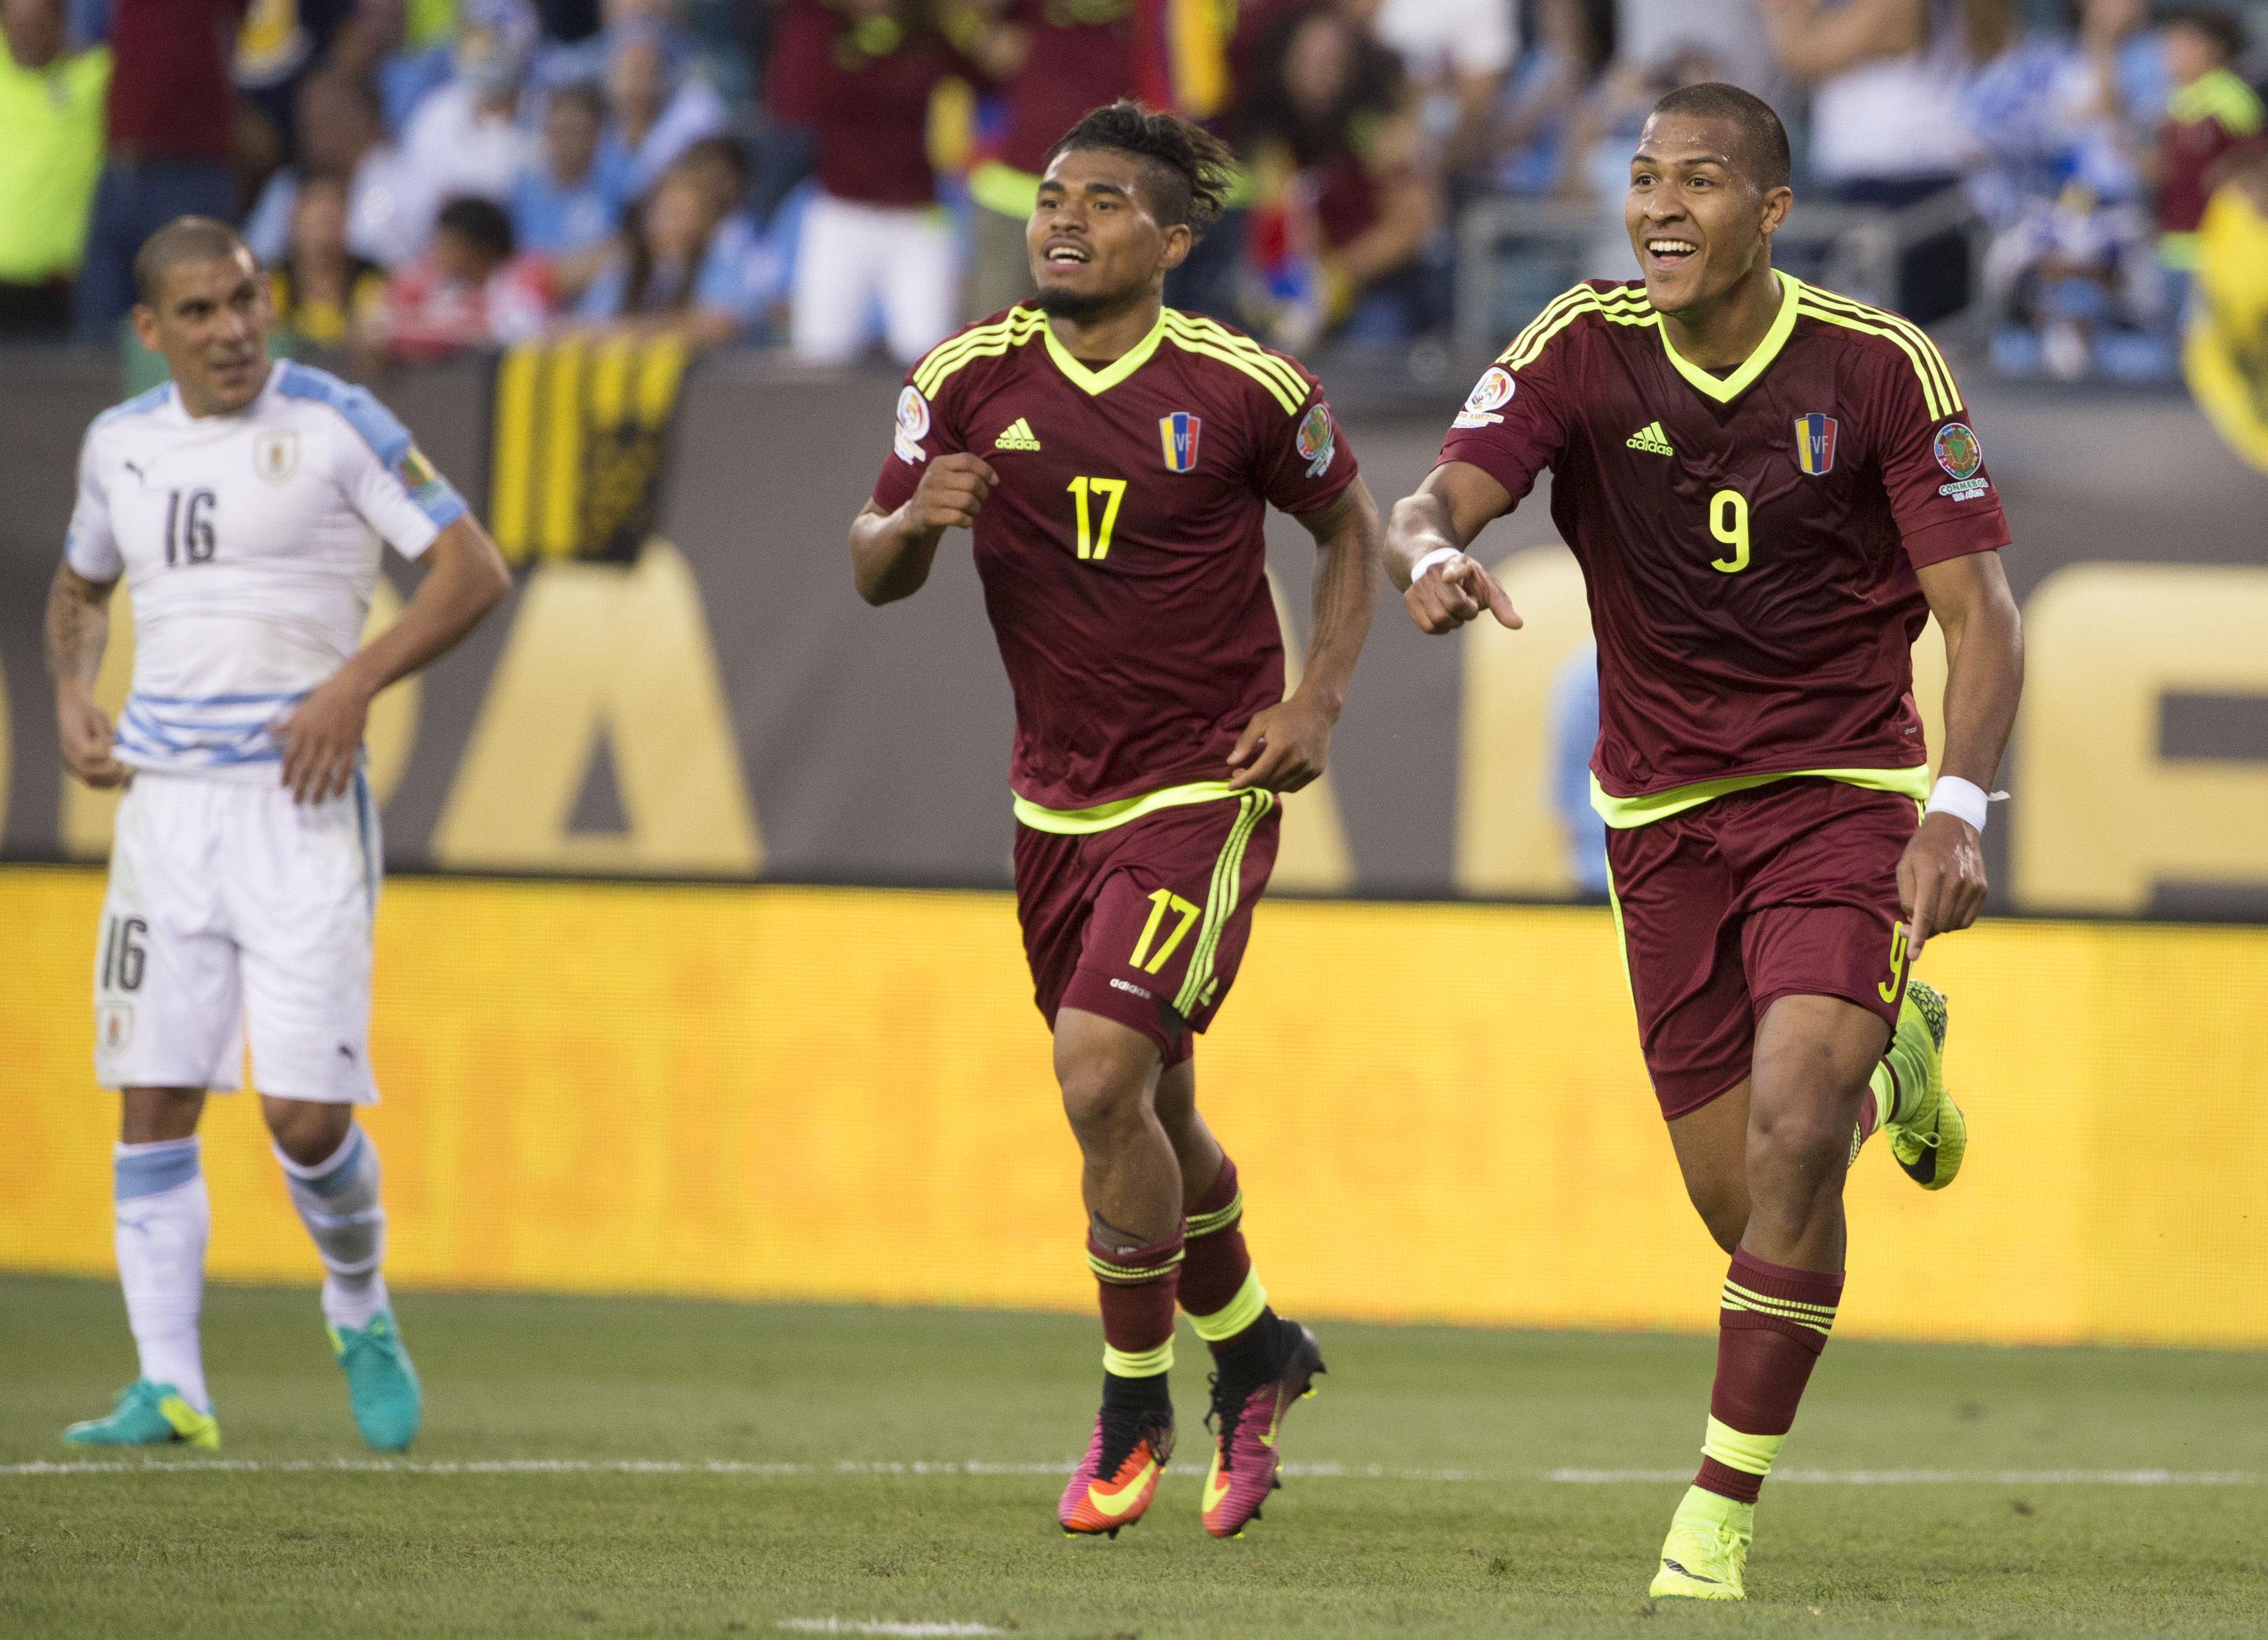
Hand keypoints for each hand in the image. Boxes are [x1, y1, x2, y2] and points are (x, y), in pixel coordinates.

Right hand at [57, 693, 129, 788]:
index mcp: (73, 740)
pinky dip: (104, 783)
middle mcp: (69, 754)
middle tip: (124, 770)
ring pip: (89, 780)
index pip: (87, 755)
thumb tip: (115, 747)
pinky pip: (89, 780)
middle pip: (87, 772)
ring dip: (108, 783)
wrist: (70, 713)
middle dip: (108, 774)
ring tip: (124, 778)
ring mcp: (71, 763)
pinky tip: (118, 779)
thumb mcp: (97, 716)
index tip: (119, 757)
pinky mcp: (75, 767)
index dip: (104, 759)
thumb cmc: (86, 713)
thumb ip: (105, 732)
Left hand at [274, 670, 373, 804]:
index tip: (284, 786)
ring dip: (318, 790)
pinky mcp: (349, 745)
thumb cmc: (324, 696)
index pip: (290, 757)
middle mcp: (314, 740)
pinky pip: (344, 769)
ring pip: (323, 772)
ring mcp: (332, 744)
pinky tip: (338, 794)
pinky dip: (341, 783)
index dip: (286, 773)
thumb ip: (287, 724)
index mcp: (301, 731)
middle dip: (300, 787)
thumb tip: (269, 729)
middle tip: (297, 802)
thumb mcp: (300, 708)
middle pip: (304, 769)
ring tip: (315, 803)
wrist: (350, 689)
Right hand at [905, 453, 997, 535]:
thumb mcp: (948, 475)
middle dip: (983, 493)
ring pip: (968, 501)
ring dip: (976, 509)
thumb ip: (968, 471)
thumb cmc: (941, 493)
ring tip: (972, 511)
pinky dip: (968, 522)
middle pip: (972, 482)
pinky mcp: (930, 516)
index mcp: (939, 463)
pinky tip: (965, 521)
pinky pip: (960, 518)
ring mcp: (930, 497)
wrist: (915, 515)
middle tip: (980, 499)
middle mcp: (933, 478)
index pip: (967, 460)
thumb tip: (994, 479)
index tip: (994, 481)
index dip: (986, 470)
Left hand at [1226, 694, 1334, 792]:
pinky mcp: (1316, 771)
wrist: (1317, 710)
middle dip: (1251, 781)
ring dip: (1266, 784)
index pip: (1257, 775)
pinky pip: (1294, 787)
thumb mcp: (1260, 721)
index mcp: (1280, 748)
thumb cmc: (1285, 714)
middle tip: (1243, 772)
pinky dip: (1281, 784)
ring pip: (1280, 787)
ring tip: (1260, 772)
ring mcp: (1308, 767)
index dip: (1242, 783)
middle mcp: (1296, 761)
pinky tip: (1276, 773)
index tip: (1231, 786)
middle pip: (1268, 783)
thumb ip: (1245, 742)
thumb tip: (1231, 762)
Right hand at [1403, 553, 1522, 634]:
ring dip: (1453, 622)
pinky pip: (1428, 627)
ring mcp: (1418, 586)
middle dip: (1466, 612)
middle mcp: (1434, 573)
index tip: (1448, 577)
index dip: (1452, 573)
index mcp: (1458, 563)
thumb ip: (1502, 606)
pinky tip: (1444, 617)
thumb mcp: (1488, 587)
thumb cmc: (1469, 580)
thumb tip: (1519, 625)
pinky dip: (1440, 628)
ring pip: (1439, 620)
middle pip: (1453, 606)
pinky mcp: (1409, 600)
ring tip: (1455, 609)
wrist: (1437, 570)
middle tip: (1468, 604)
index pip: (1454, 569)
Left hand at [1897, 810, 1986, 953]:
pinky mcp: (1982, 889)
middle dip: (1922, 931)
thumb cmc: (1923, 848)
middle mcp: (1955, 882)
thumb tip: (1913, 923)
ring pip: (1952, 925)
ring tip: (1928, 912)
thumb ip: (1907, 897)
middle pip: (1938, 924)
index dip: (1918, 938)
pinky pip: (1966, 920)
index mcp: (1931, 875)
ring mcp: (1972, 886)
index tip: (1913, 955)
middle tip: (1909, 926)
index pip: (1925, 915)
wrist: (1954, 827)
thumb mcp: (1904, 867)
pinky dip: (1953, 922)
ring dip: (1937, 926)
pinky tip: (1944, 909)